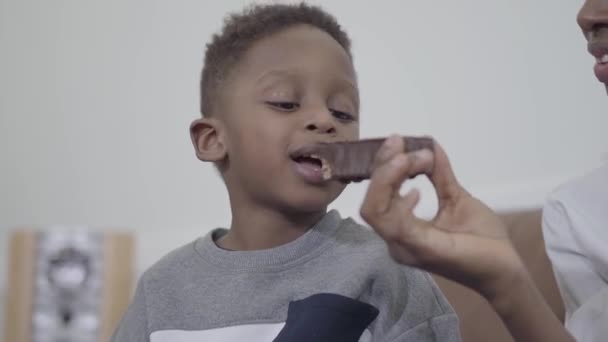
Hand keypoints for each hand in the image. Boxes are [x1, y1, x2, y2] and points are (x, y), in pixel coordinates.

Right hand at [360, 135, 522, 300]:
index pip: (376, 196)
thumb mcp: (455, 197)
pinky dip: (400, 201)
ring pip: (374, 211)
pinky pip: (396, 224)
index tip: (400, 141)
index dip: (383, 164)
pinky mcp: (421, 249)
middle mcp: (396, 240)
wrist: (505, 269)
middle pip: (369, 203)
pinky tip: (417, 190)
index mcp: (401, 229)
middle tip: (403, 146)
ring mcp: (405, 247)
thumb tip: (429, 144)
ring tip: (410, 160)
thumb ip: (439, 174)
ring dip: (388, 178)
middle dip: (383, 168)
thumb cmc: (482, 239)